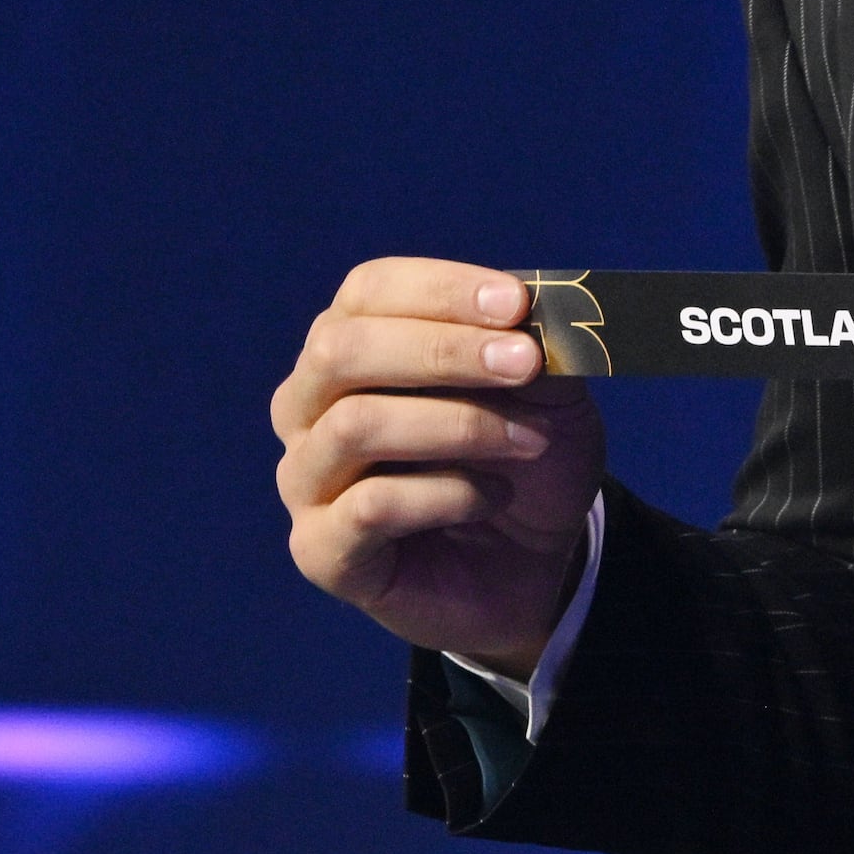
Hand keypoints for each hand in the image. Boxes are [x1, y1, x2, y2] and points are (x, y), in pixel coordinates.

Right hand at [271, 259, 604, 673]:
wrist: (537, 564)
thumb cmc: (525, 459)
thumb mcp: (549, 393)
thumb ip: (532, 347)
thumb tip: (528, 313)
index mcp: (351, 345)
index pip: (368, 291)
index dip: (441, 289)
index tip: (516, 304)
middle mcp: (309, 405)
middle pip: (343, 350)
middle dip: (443, 350)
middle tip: (526, 364)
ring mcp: (305, 479)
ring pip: (354, 425)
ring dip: (459, 424)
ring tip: (531, 441)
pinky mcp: (319, 550)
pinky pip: (369, 506)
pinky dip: (446, 494)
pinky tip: (493, 496)